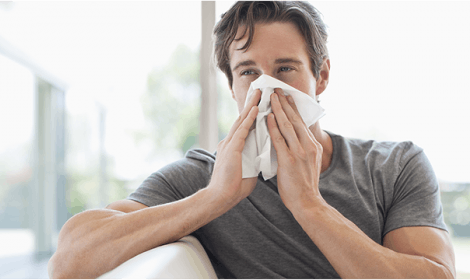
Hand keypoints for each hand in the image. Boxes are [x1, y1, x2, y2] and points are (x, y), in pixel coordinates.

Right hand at [208, 89, 260, 206]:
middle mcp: (230, 142)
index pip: (244, 126)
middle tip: (259, 90)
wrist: (221, 197)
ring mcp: (230, 144)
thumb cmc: (234, 187)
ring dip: (251, 106)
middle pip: (242, 119)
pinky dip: (249, 119)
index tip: (259, 103)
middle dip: (251, 104)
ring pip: (242, 121)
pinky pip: (243, 131)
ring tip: (259, 93)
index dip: (251, 114)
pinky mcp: (232, 149)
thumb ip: (254, 158)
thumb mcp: (248, 169)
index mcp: (234, 147)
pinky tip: (256, 109)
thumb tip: (264, 155)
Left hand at [267, 88, 323, 210]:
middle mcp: (308, 146)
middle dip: (285, 104)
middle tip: (277, 90)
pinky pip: (280, 139)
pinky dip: (274, 127)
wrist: (308, 203)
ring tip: (271, 97)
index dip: (292, 109)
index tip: (286, 97)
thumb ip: (302, 150)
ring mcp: (300, 152)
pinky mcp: (290, 160)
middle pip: (295, 120)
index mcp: (313, 146)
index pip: (301, 123)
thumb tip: (293, 141)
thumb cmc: (304, 186)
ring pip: (287, 126)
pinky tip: (268, 117)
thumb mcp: (308, 164)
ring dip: (278, 109)